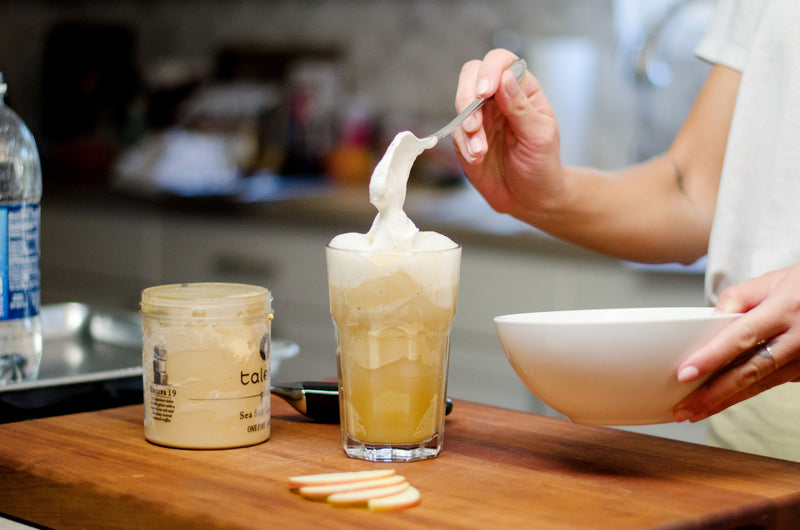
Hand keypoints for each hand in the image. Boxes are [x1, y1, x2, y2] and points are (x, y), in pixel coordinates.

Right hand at [452, 49, 563, 219]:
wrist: (529, 198)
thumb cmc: (542, 165)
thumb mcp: (540, 136)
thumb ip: (521, 107)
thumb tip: (504, 78)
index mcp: (522, 89)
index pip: (502, 62)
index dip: (490, 70)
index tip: (485, 92)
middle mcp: (498, 97)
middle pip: (472, 74)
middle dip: (467, 96)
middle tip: (474, 124)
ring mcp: (480, 116)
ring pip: (460, 103)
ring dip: (466, 127)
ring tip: (480, 151)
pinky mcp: (465, 137)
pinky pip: (455, 131)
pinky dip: (464, 145)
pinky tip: (478, 158)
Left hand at [673, 264, 799, 421]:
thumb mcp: (772, 281)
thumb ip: (738, 298)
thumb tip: (712, 320)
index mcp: (785, 310)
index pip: (741, 337)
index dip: (711, 357)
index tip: (685, 373)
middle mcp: (798, 338)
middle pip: (749, 371)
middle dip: (713, 394)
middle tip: (683, 408)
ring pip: (760, 384)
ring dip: (725, 401)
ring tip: (695, 411)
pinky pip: (771, 383)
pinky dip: (745, 393)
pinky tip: (722, 400)